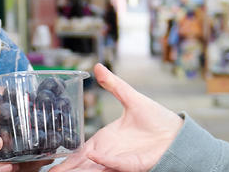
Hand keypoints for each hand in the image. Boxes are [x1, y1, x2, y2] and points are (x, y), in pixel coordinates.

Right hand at [50, 64, 182, 171]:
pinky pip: (116, 165)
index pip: (80, 153)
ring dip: (80, 171)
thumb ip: (113, 84)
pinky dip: (106, 162)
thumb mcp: (131, 98)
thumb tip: (98, 66)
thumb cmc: (156, 119)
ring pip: (94, 170)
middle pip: (82, 165)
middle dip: (67, 170)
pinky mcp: (133, 165)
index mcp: (104, 140)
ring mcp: (119, 161)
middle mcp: (108, 153)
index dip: (66, 159)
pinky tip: (94, 158)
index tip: (51, 166)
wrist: (176, 132)